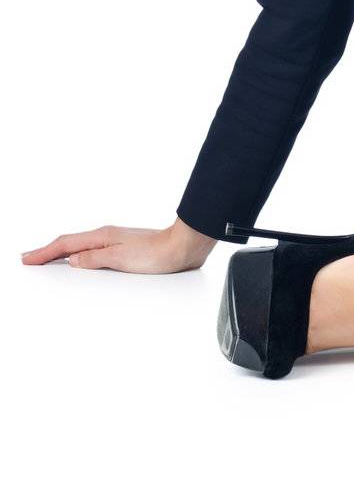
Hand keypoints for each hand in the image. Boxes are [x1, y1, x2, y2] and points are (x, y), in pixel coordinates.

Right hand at [20, 217, 216, 273]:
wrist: (183, 247)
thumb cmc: (157, 253)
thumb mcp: (120, 259)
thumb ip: (94, 259)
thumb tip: (72, 260)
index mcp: (102, 237)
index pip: (65, 245)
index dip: (44, 253)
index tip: (27, 258)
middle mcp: (107, 236)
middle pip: (70, 243)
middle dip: (48, 250)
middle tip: (29, 258)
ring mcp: (116, 241)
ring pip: (81, 246)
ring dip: (62, 251)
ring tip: (48, 258)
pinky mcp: (125, 249)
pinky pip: (93, 250)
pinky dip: (79, 254)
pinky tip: (81, 260)